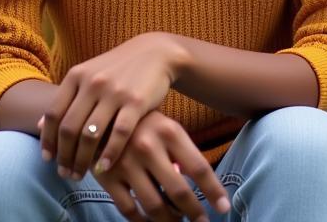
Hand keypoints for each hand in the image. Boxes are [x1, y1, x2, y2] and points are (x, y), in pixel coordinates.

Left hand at [41, 33, 183, 177]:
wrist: (156, 52)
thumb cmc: (118, 69)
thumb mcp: (89, 75)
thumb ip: (66, 98)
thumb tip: (37, 126)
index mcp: (77, 75)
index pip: (53, 114)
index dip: (47, 141)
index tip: (48, 160)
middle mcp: (93, 82)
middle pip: (69, 129)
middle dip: (64, 157)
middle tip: (65, 173)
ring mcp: (115, 91)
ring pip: (90, 135)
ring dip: (82, 161)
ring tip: (81, 174)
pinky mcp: (137, 101)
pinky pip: (118, 134)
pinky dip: (109, 155)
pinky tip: (104, 167)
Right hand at [93, 110, 229, 221]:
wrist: (103, 115)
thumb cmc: (145, 125)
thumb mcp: (167, 129)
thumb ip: (182, 154)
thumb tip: (200, 187)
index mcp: (170, 132)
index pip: (199, 167)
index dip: (213, 190)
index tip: (224, 208)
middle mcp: (150, 148)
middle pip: (178, 191)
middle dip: (194, 212)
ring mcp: (127, 164)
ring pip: (154, 205)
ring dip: (170, 220)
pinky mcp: (108, 178)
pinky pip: (129, 210)